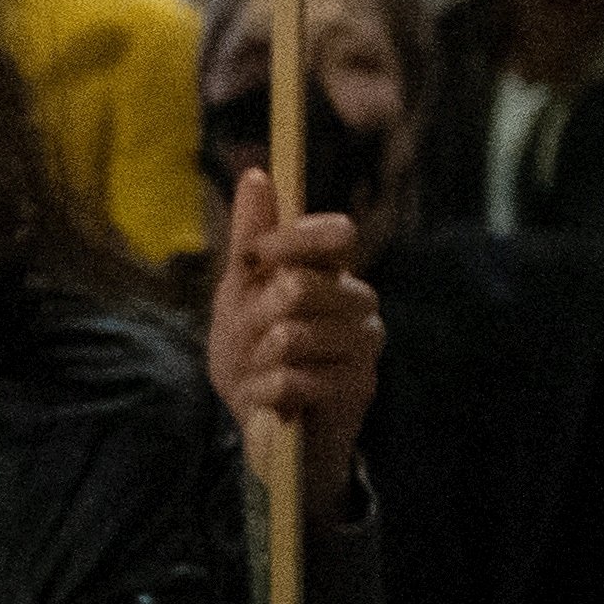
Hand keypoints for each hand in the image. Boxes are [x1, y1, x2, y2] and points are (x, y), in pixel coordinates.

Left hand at [208, 162, 384, 471]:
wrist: (267, 428)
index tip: (251, 259)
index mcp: (334, 273)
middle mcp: (359, 303)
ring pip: (294, 336)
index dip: (291, 240)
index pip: (337, 234)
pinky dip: (266, 393)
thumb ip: (251, 238)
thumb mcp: (239, 293)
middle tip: (248, 339)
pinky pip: (296, 380)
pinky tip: (271, 401)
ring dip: (258, 360)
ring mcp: (364, 347)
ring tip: (260, 373)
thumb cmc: (254, 355)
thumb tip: (256, 174)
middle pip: (303, 286)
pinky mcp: (359, 389)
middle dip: (255, 316)